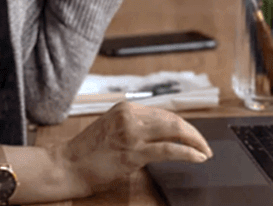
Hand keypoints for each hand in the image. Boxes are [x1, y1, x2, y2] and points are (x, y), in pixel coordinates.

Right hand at [54, 102, 211, 195]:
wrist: (67, 165)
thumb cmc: (88, 152)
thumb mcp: (112, 129)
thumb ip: (135, 128)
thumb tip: (161, 136)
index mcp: (126, 108)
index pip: (164, 113)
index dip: (182, 125)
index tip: (192, 135)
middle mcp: (130, 116)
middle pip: (173, 119)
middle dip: (193, 133)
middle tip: (205, 144)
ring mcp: (132, 133)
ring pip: (174, 130)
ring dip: (195, 141)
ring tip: (205, 151)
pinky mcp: (133, 152)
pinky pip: (169, 149)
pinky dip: (188, 152)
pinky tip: (198, 157)